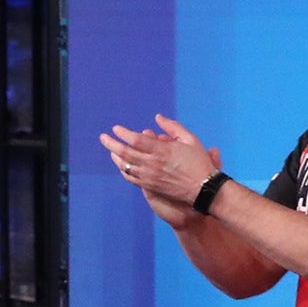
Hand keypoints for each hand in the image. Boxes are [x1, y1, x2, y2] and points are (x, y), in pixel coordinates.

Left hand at [100, 115, 222, 213]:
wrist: (205, 189)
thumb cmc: (199, 163)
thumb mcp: (190, 140)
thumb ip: (173, 127)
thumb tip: (157, 117)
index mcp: (162, 150)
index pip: (135, 139)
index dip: (123, 133)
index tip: (116, 128)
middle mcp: (152, 164)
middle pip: (125, 152)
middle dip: (111, 143)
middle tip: (103, 137)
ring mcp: (150, 176)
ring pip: (125, 166)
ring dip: (115, 156)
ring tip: (110, 149)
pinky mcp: (150, 186)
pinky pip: (131, 178)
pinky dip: (123, 170)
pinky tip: (121, 164)